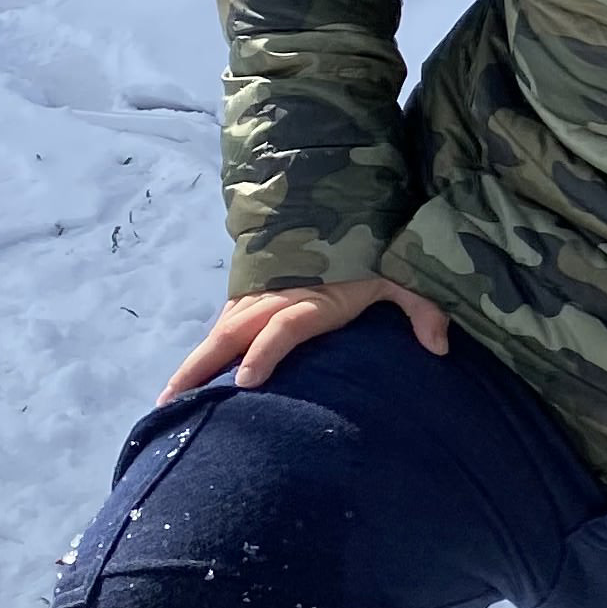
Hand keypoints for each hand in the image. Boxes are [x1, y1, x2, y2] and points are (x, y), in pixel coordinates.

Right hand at [163, 278, 449, 403]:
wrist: (337, 204)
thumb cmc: (373, 250)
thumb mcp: (404, 274)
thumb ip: (423, 307)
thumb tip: (441, 348)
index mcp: (314, 298)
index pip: (284, 327)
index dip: (266, 352)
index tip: (246, 382)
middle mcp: (277, 298)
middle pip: (234, 334)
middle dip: (204, 366)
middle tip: (176, 403)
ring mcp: (257, 298)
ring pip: (219, 333)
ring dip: (193, 364)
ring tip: (165, 402)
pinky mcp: (247, 297)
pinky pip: (220, 327)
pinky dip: (201, 353)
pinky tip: (181, 383)